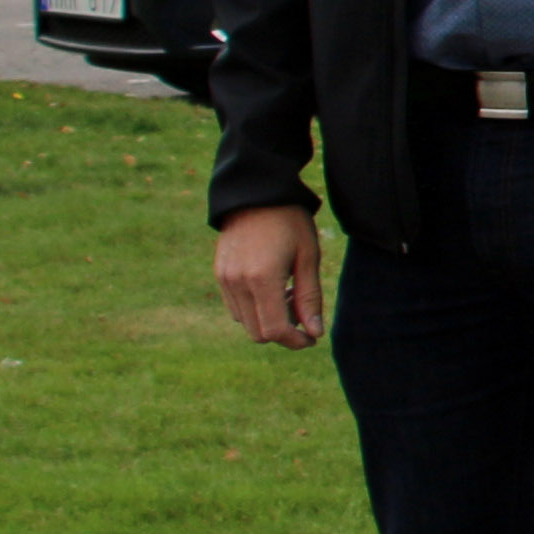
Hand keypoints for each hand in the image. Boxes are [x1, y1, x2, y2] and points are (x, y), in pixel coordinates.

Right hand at [217, 203, 325, 347]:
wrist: (256, 192)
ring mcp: (224, 279)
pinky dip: (254, 309)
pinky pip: (235, 307)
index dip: (295, 341)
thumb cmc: (289, 221)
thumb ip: (309, 297)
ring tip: (287, 293)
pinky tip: (271, 287)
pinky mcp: (219, 274)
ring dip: (268, 320)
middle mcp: (237, 283)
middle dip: (283, 332)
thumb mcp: (308, 257)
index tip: (312, 337)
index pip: (275, 330)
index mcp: (261, 278)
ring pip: (245, 322)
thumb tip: (314, 332)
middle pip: (258, 333)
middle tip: (302, 312)